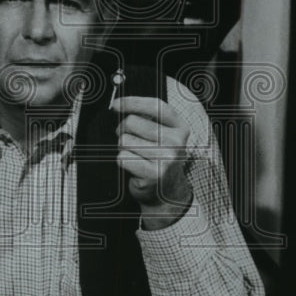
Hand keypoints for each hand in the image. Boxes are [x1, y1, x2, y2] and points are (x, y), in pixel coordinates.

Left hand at [110, 95, 192, 228]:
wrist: (168, 193)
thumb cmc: (160, 158)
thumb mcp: (164, 136)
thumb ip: (149, 119)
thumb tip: (120, 105)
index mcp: (180, 128)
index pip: (155, 106)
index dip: (132, 102)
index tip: (116, 104)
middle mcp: (176, 142)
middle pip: (133, 122)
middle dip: (123, 130)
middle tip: (129, 140)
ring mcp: (166, 159)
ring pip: (125, 140)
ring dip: (123, 148)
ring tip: (135, 155)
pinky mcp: (153, 174)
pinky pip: (122, 157)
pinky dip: (122, 161)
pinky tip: (133, 166)